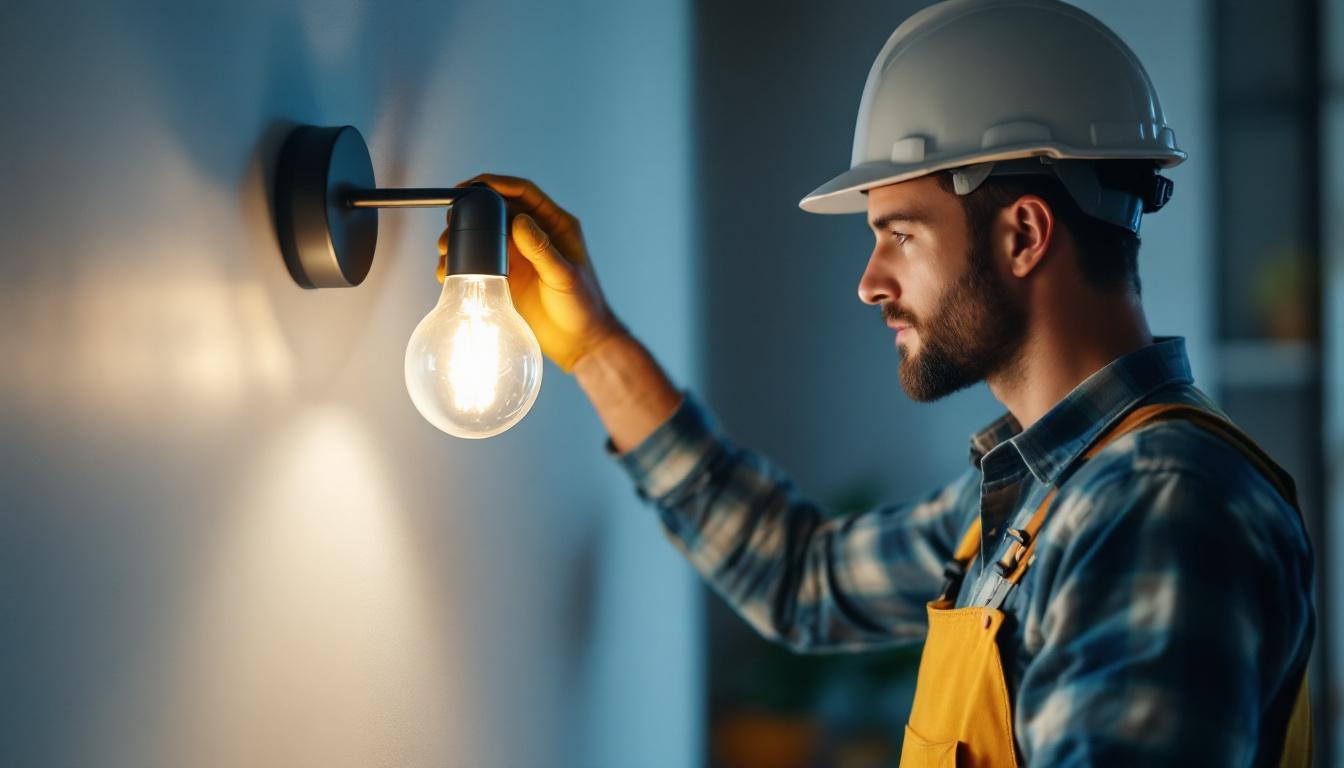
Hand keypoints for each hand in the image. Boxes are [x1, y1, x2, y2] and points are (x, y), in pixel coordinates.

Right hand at [437, 174, 625, 372]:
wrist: (579, 342)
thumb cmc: (583, 307)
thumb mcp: (564, 277)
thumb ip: (542, 250)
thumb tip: (519, 220)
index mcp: (555, 224)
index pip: (522, 192)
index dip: (496, 184)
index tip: (471, 186)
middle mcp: (534, 234)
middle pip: (496, 210)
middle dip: (470, 211)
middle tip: (450, 220)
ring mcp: (519, 254)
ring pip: (484, 235)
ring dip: (462, 237)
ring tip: (444, 247)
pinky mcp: (506, 275)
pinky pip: (479, 260)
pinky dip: (462, 262)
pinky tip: (448, 269)